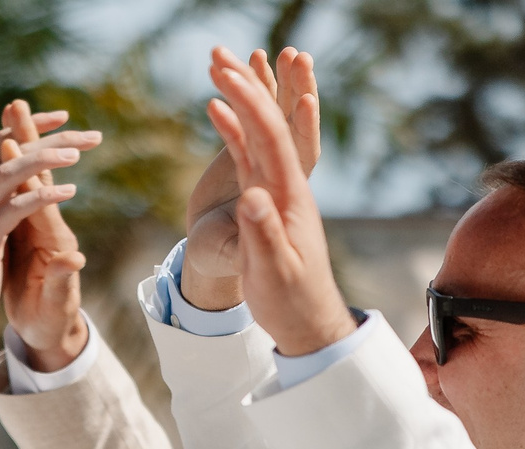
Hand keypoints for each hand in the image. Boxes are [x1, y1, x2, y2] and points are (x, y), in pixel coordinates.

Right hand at [0, 108, 101, 367]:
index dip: (31, 127)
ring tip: (78, 154)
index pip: (3, 146)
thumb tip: (20, 184)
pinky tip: (68, 191)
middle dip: (48, 135)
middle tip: (92, 135)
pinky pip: (13, 211)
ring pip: (9, 173)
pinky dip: (40, 197)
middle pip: (10, 150)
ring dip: (45, 159)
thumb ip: (5, 207)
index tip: (64, 117)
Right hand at [204, 47, 352, 355]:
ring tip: (224, 63)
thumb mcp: (274, 270)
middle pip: (270, 124)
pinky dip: (233, 125)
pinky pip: (247, 152)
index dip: (257, 108)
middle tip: (225, 55)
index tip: (236, 80)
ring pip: (259, 131)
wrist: (306, 316)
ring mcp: (274, 188)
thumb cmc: (290, 298)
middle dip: (250, 86)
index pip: (275, 142)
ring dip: (244, 95)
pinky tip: (218, 106)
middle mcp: (286, 184)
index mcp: (291, 198)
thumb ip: (263, 233)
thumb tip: (253, 196)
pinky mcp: (260, 197)